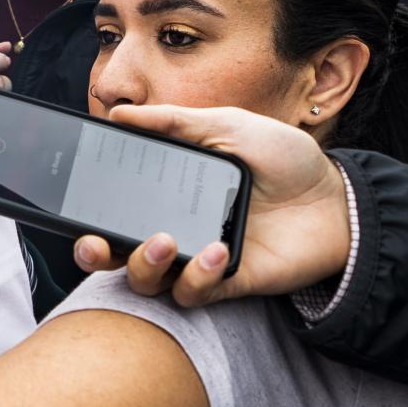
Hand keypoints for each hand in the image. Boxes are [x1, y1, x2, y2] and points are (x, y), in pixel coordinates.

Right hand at [69, 105, 349, 305]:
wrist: (336, 198)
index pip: (112, 207)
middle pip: (113, 254)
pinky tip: (220, 251)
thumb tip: (118, 113)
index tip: (70, 202)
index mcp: (167, 192)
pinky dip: (197, 276)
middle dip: (92, 254)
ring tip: (164, 240)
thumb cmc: (284, 160)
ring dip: (143, 264)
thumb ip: (175, 122)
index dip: (85, 211)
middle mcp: (174, 227)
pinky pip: (191, 293)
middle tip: (95, 242)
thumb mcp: (228, 126)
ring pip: (145, 280)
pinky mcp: (225, 284)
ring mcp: (197, 259)